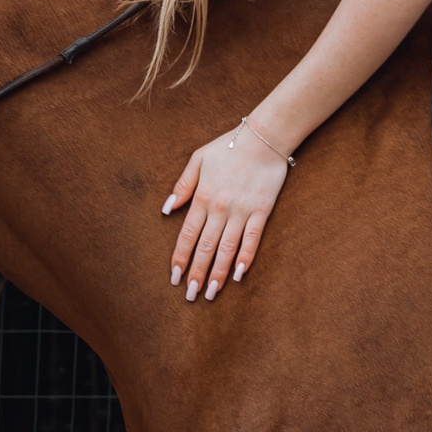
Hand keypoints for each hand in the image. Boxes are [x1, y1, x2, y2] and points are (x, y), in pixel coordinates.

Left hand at [163, 125, 292, 300]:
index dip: (180, 258)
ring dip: (218, 273)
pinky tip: (238, 275)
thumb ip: (183, 185)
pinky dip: (245, 258)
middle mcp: (220, 208)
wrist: (264, 136)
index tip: (174, 277)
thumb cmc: (229, 146)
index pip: (187, 235)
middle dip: (196, 273)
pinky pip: (252, 239)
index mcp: (202, 197)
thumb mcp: (198, 160)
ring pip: (227, 249)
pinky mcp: (261, 211)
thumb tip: (167, 209)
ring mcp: (241, 211)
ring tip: (211, 293)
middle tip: (190, 295)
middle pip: (205, 248)